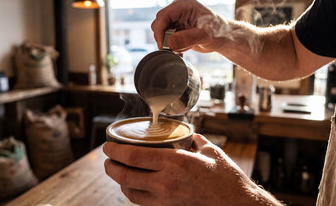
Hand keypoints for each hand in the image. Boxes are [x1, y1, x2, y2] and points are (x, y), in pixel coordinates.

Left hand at [103, 134, 281, 205]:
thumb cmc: (227, 179)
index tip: (108, 146)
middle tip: (108, 159)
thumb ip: (196, 141)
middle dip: (110, 167)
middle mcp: (165, 182)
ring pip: (130, 193)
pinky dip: (133, 194)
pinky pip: (142, 203)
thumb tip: (189, 136)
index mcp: (174, 163)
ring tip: (119, 172)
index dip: (115, 151)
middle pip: (125, 176)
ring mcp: (165, 200)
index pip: (134, 156)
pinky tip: (136, 187)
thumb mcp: (211, 152)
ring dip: (120, 182)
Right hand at [151, 0, 230, 53]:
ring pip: (161, 31)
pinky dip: (172, 45)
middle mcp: (178, 9)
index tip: (163, 45)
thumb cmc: (219, 32)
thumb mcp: (205, 36)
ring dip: (168, 42)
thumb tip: (170, 43)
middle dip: (164, 37)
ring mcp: (177, 18)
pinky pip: (166, 37)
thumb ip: (188, 38)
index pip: (163, 15)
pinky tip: (184, 48)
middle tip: (173, 49)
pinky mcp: (177, 27)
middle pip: (159, 23)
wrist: (224, 37)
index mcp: (184, 4)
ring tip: (183, 48)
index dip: (160, 31)